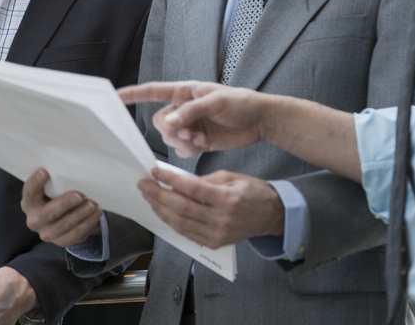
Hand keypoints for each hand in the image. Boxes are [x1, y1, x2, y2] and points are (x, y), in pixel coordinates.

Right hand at [21, 168, 101, 247]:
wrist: (64, 216)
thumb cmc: (57, 195)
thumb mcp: (53, 187)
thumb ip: (56, 179)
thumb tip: (72, 162)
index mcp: (29, 203)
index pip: (29, 192)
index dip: (35, 183)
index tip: (45, 172)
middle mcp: (35, 220)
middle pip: (48, 213)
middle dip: (65, 204)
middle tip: (79, 195)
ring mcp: (47, 233)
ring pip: (64, 225)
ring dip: (80, 214)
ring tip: (93, 204)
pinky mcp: (60, 241)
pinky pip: (74, 235)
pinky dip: (87, 224)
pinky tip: (96, 214)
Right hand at [118, 81, 271, 157]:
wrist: (259, 121)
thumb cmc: (241, 103)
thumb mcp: (217, 102)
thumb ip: (191, 111)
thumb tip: (169, 121)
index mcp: (185, 92)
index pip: (153, 91)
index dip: (133, 94)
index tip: (114, 97)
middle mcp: (184, 108)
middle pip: (160, 121)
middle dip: (171, 131)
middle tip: (190, 133)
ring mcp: (190, 125)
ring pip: (169, 138)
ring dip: (182, 142)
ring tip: (201, 139)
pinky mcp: (197, 141)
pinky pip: (181, 150)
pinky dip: (189, 151)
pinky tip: (204, 145)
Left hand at [138, 167, 284, 248]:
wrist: (271, 215)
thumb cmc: (253, 192)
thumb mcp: (231, 177)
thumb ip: (205, 180)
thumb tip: (178, 182)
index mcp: (228, 198)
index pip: (192, 189)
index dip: (170, 180)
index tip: (154, 172)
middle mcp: (222, 219)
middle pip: (181, 207)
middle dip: (158, 195)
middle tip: (144, 184)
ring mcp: (217, 234)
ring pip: (180, 222)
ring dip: (160, 209)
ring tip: (149, 196)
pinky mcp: (214, 243)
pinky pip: (186, 232)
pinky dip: (171, 221)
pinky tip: (163, 210)